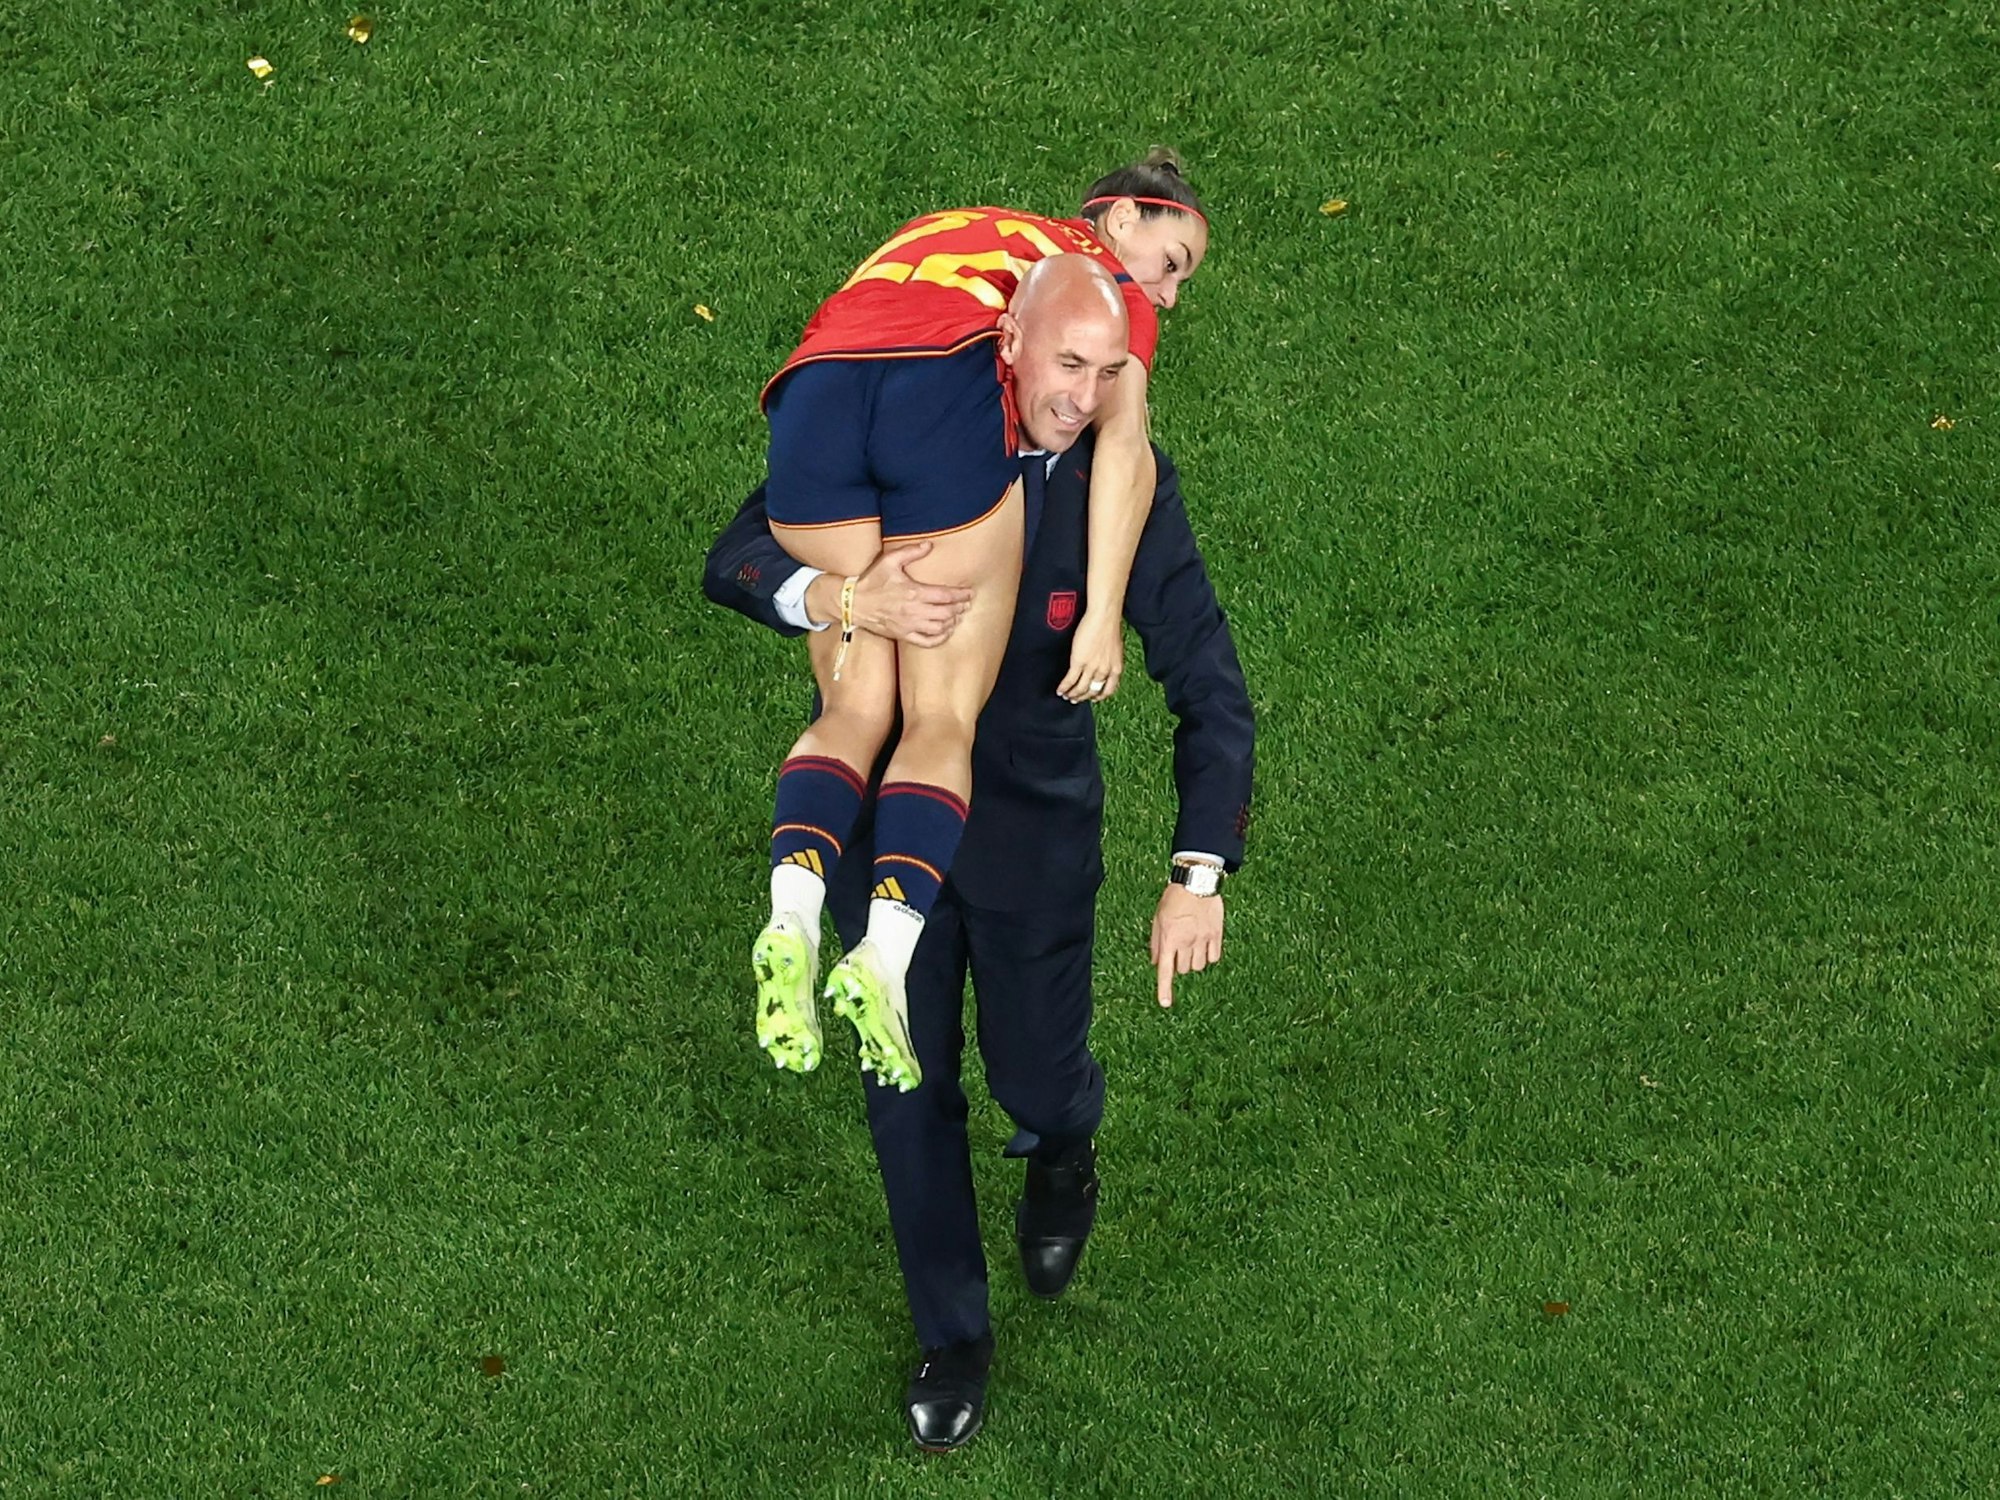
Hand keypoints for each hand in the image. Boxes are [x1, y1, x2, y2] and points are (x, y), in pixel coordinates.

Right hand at [812, 542, 972, 646]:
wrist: (853, 603)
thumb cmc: (871, 581)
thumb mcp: (889, 561)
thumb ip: (911, 551)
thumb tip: (929, 545)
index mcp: (913, 592)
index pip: (945, 595)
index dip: (960, 595)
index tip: (969, 593)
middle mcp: (913, 611)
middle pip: (946, 613)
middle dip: (959, 608)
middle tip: (966, 604)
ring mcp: (908, 625)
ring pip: (939, 628)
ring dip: (952, 622)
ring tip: (957, 616)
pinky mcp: (903, 635)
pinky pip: (926, 641)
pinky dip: (940, 639)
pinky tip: (945, 632)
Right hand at [1057, 611, 1123, 702]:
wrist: (1104, 616)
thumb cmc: (1110, 626)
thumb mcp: (1115, 648)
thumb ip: (1110, 659)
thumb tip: (1104, 664)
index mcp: (1116, 668)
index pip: (1108, 690)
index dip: (1099, 696)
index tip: (1093, 698)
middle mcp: (1105, 671)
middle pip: (1092, 691)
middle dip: (1082, 697)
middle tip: (1075, 699)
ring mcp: (1091, 667)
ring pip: (1081, 688)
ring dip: (1072, 694)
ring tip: (1065, 696)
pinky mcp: (1079, 662)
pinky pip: (1070, 680)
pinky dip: (1064, 687)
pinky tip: (1059, 690)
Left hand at [1150, 883, 1223, 1007]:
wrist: (1197, 881)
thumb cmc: (1174, 898)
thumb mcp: (1158, 919)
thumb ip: (1156, 942)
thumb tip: (1156, 963)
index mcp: (1169, 938)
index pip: (1165, 970)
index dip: (1164, 989)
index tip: (1165, 1004)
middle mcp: (1187, 942)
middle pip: (1183, 969)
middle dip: (1179, 963)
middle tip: (1179, 948)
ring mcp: (1203, 939)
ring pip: (1198, 966)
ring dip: (1194, 960)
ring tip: (1192, 944)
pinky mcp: (1217, 935)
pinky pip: (1214, 958)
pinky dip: (1209, 956)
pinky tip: (1205, 944)